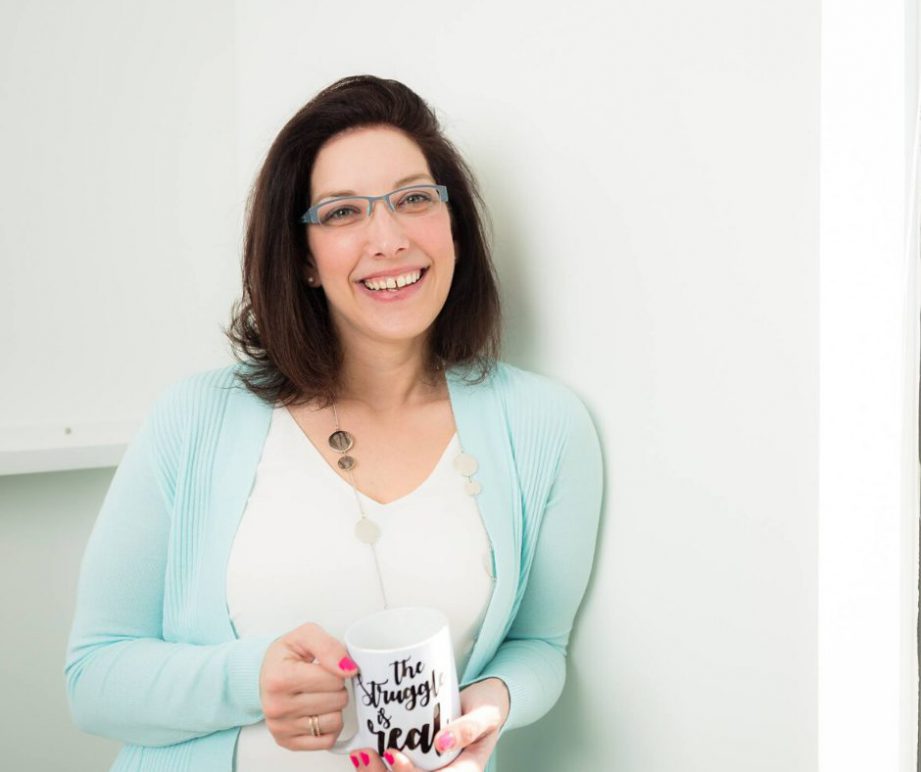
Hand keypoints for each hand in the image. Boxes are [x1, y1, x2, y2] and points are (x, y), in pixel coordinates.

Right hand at [258, 622, 358, 750]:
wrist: (265, 674)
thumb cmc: (285, 656)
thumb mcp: (305, 635)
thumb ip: (328, 646)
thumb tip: (348, 669)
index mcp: (279, 678)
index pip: (334, 679)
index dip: (338, 669)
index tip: (326, 666)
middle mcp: (276, 707)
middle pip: (337, 700)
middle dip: (337, 688)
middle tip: (323, 680)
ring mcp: (281, 728)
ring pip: (335, 722)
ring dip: (335, 707)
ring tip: (321, 695)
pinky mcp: (287, 742)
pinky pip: (327, 741)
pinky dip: (330, 726)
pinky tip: (319, 712)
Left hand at [347, 678, 509, 769]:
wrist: (484, 702)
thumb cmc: (487, 708)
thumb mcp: (486, 714)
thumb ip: (469, 728)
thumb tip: (443, 742)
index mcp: (464, 771)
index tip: (393, 756)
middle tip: (364, 756)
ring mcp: (431, 768)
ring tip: (361, 755)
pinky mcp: (420, 758)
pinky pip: (397, 768)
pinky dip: (379, 764)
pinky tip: (363, 752)